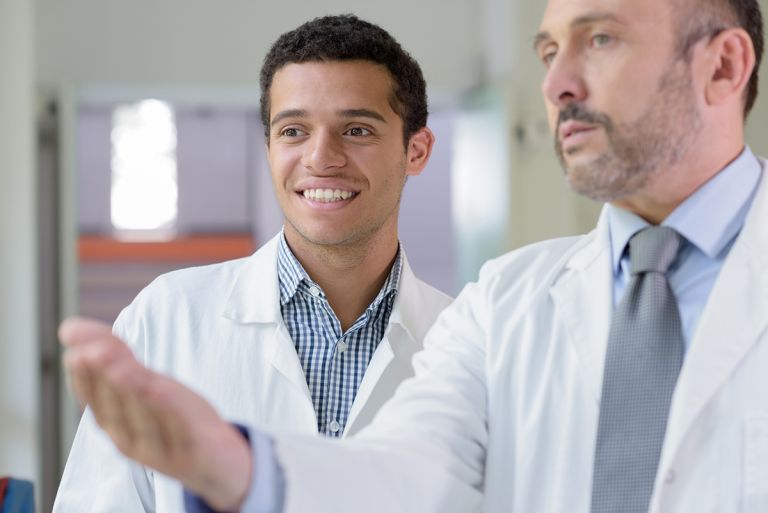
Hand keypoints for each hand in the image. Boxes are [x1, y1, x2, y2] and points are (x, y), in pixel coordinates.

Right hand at [59, 317, 252, 510]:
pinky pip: (179, 432)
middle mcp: (130, 439)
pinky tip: (162, 392)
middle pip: (115, 407)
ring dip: (132, 392)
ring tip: (123, 368)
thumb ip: (116, 358)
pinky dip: (169, 412)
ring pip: (143, 419)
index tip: (76, 351)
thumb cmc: (174, 418)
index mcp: (115, 422)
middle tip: (94, 352)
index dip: (83, 375)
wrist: (216, 462)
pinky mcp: (192, 454)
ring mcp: (160, 450)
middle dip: (105, 378)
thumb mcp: (146, 385)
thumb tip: (72, 327)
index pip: (92, 398)